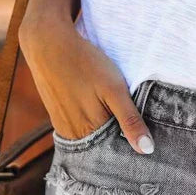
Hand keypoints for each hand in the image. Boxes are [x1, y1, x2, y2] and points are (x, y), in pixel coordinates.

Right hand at [18, 14, 154, 153]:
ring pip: (92, 137)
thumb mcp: (115, 91)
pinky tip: (98, 110)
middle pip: (103, 146)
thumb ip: (130, 120)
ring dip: (105, 131)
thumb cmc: (85, 64)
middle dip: (119, 139)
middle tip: (131, 122)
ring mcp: (63, 126)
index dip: (131, 144)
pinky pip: (80, 128)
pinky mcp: (58, 117)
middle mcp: (74, 135)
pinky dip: (93, 124)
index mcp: (89, 133)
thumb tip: (147, 150)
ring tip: (115, 115)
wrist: (48, 43)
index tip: (145, 138)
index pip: (116, 151)